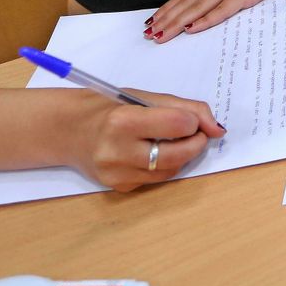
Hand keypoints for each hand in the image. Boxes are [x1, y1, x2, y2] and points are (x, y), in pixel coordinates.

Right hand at [67, 88, 225, 191]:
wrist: (67, 131)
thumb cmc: (107, 107)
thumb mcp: (143, 97)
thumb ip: (183, 108)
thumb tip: (218, 128)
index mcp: (123, 120)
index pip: (178, 124)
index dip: (194, 121)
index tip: (192, 118)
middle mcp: (117, 151)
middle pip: (178, 155)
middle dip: (196, 143)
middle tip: (197, 133)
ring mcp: (117, 174)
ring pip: (171, 170)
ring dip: (182, 155)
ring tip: (172, 139)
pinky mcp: (119, 188)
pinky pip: (156, 179)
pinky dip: (164, 166)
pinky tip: (152, 152)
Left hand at [147, 0, 285, 42]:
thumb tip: (202, 9)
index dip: (167, 8)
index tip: (152, 21)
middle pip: (186, 4)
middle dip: (166, 19)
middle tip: (150, 33)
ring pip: (197, 8)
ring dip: (178, 22)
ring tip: (163, 33)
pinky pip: (220, 11)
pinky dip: (205, 20)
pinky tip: (192, 28)